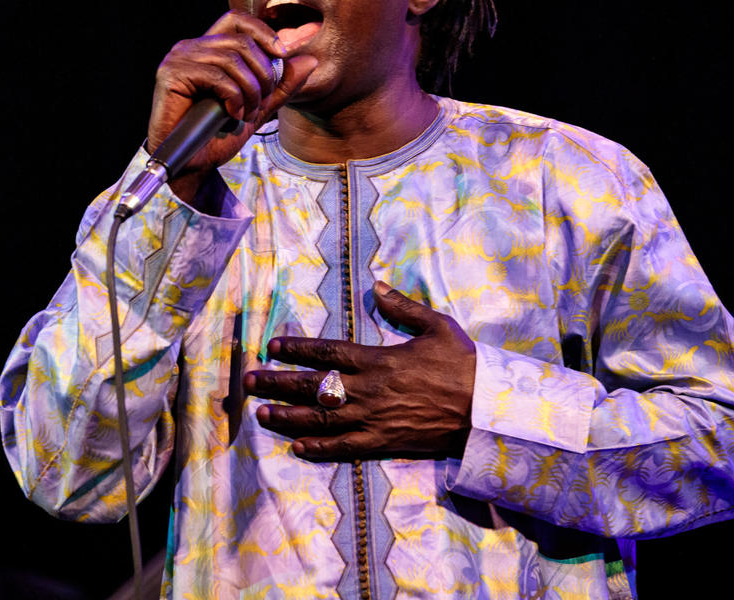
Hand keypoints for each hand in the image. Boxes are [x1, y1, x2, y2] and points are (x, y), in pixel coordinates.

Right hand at [148, 11, 317, 200]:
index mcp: (207, 49)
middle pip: (242, 42)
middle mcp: (190, 48)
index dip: (263, 32)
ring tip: (247, 114)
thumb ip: (281, 85)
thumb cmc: (216, 137)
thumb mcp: (258, 107)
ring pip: (232, 60)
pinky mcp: (171, 74)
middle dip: (263, 75)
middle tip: (262, 103)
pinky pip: (217, 76)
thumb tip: (311, 60)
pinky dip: (234, 97)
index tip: (281, 55)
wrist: (192, 165)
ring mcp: (178, 59)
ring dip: (250, 91)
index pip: (237, 20)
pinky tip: (232, 115)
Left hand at [244, 281, 475, 460]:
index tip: (272, 346)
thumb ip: (403, 307)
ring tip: (261, 413)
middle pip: (314, 386)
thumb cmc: (463, 365)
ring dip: (288, 416)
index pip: (327, 353)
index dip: (297, 349)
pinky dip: (320, 448)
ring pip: (321, 418)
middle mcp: (369, 390)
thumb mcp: (437, 326)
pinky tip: (298, 446)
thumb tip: (377, 286)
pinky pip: (345, 447)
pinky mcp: (383, 441)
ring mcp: (374, 419)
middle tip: (248, 381)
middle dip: (278, 383)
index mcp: (378, 359)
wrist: (486, 410)